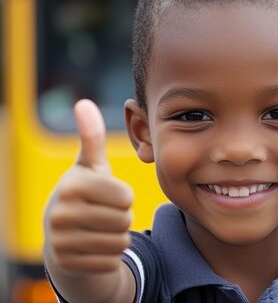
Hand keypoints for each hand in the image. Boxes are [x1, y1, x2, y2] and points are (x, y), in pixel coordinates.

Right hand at [44, 99, 132, 273]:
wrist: (64, 237)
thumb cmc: (85, 195)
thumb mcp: (90, 166)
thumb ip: (91, 137)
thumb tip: (83, 102)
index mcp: (72, 185)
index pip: (125, 196)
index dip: (124, 197)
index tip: (109, 196)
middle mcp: (61, 213)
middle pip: (124, 219)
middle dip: (122, 218)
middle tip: (105, 214)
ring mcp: (61, 242)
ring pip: (120, 241)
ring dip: (118, 236)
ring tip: (101, 229)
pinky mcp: (67, 265)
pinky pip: (111, 261)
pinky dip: (110, 255)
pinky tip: (95, 246)